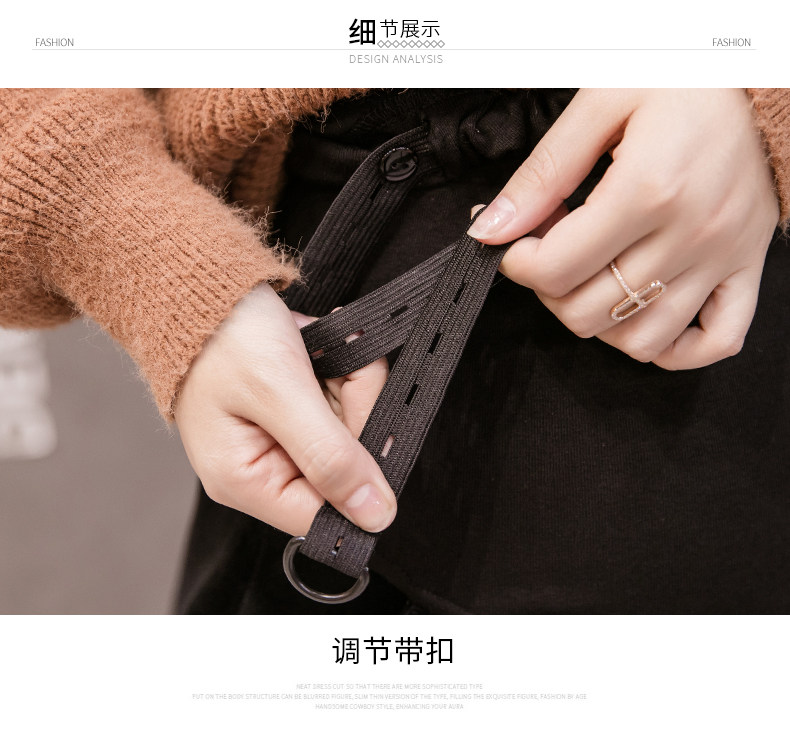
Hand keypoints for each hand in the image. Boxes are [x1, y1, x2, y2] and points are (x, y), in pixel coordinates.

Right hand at [174, 283, 394, 535]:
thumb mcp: (279, 393)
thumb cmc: (221, 335)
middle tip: (337, 369)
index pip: (326, 516)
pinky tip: (320, 348)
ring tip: (321, 350)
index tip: (377, 429)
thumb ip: (330, 456)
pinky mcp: (296, 413)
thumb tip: (376, 516)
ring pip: (352, 428)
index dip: (363, 479)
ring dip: (351, 382)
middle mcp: (263, 468)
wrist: (200, 282)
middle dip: (356, 409)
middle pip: (347, 467)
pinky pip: (342, 402)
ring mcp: (281, 439)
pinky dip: (343, 371)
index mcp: (246, 481)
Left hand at [468, 89, 779, 367]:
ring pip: (638, 338)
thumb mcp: (601, 105)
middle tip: (551, 250)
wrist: (764, 76)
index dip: (518, 263)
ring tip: (591, 275)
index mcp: (648, 189)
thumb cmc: (686, 79)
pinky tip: (642, 318)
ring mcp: (721, 258)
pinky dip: (672, 348)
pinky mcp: (746, 268)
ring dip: (596, 319)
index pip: (556, 269)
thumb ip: (542, 174)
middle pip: (587, 311)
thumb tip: (492, 227)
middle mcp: (689, 234)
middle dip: (549, 289)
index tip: (515, 242)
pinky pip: (716, 342)